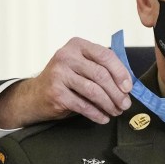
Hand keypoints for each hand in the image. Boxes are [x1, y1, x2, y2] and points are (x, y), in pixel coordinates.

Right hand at [0, 37, 132, 128]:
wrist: (35, 95)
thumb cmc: (66, 80)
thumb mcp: (82, 66)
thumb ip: (102, 68)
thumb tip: (128, 84)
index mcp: (77, 45)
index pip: (105, 55)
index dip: (121, 72)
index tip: (129, 88)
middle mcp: (66, 56)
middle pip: (101, 75)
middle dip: (117, 92)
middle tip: (125, 104)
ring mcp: (58, 74)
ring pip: (93, 91)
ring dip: (109, 104)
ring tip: (116, 111)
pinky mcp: (55, 93)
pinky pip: (83, 105)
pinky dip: (97, 113)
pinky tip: (104, 118)